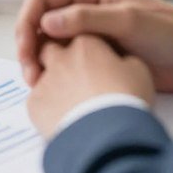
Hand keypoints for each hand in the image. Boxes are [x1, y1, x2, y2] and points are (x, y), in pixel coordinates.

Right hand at [16, 0, 172, 90]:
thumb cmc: (168, 32)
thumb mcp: (127, 21)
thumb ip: (86, 18)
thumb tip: (46, 22)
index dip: (27, 21)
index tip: (25, 49)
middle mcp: (82, 2)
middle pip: (40, 18)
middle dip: (29, 44)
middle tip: (30, 74)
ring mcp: (87, 26)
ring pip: (48, 39)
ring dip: (39, 59)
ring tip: (39, 83)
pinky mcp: (93, 48)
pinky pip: (64, 55)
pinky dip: (54, 68)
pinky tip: (54, 85)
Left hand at [27, 35, 155, 138]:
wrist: (107, 135)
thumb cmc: (126, 99)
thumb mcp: (138, 72)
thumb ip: (123, 60)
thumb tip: (118, 64)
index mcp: (86, 43)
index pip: (78, 37)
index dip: (85, 51)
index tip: (94, 64)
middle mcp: (60, 57)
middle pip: (51, 49)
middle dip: (59, 60)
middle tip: (76, 80)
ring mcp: (45, 80)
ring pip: (40, 75)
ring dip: (53, 85)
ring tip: (70, 103)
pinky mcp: (34, 104)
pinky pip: (37, 101)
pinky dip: (47, 108)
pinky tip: (62, 119)